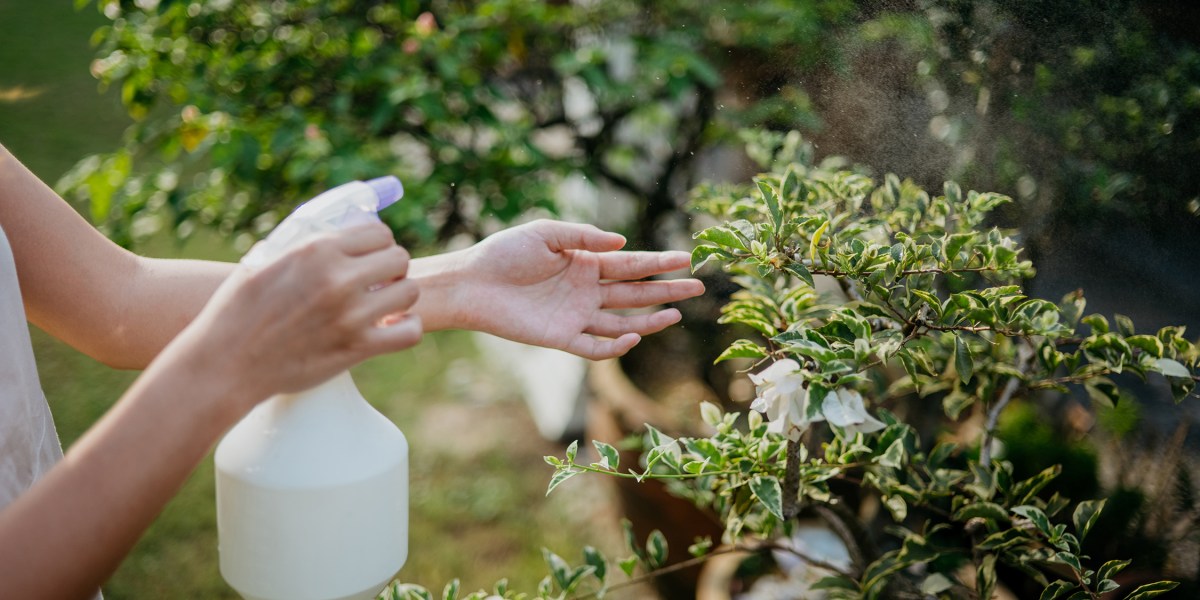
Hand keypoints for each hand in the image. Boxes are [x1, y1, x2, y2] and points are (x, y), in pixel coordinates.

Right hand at [166, 222, 421, 405]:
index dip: (378, 245)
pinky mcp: (356, 348)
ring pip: (409, 292)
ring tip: (384, 304)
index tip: (370, 257)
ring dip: (400, 296)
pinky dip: (407, 328)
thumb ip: (304, 240)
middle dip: (392, 268)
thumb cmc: (240, 308)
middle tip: (378, 281)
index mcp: (317, 250)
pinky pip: (409, 332)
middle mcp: (337, 278)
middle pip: (399, 258)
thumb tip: (341, 225)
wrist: (226, 362)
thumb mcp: (265, 257)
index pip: (379, 233)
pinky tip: (392, 327)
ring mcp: (350, 315)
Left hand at [441, 220, 704, 359]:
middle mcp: (586, 291)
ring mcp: (576, 315)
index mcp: (585, 263)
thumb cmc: (504, 253)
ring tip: (676, 314)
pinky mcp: (561, 337)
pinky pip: (594, 347)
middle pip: (635, 293)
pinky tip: (633, 336)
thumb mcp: (545, 233)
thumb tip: (621, 242)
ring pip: (623, 322)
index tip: (686, 258)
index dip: (659, 262)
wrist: (472, 283)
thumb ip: (583, 237)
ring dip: (649, 320)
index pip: (631, 264)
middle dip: (666, 290)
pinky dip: (615, 346)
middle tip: (698, 286)